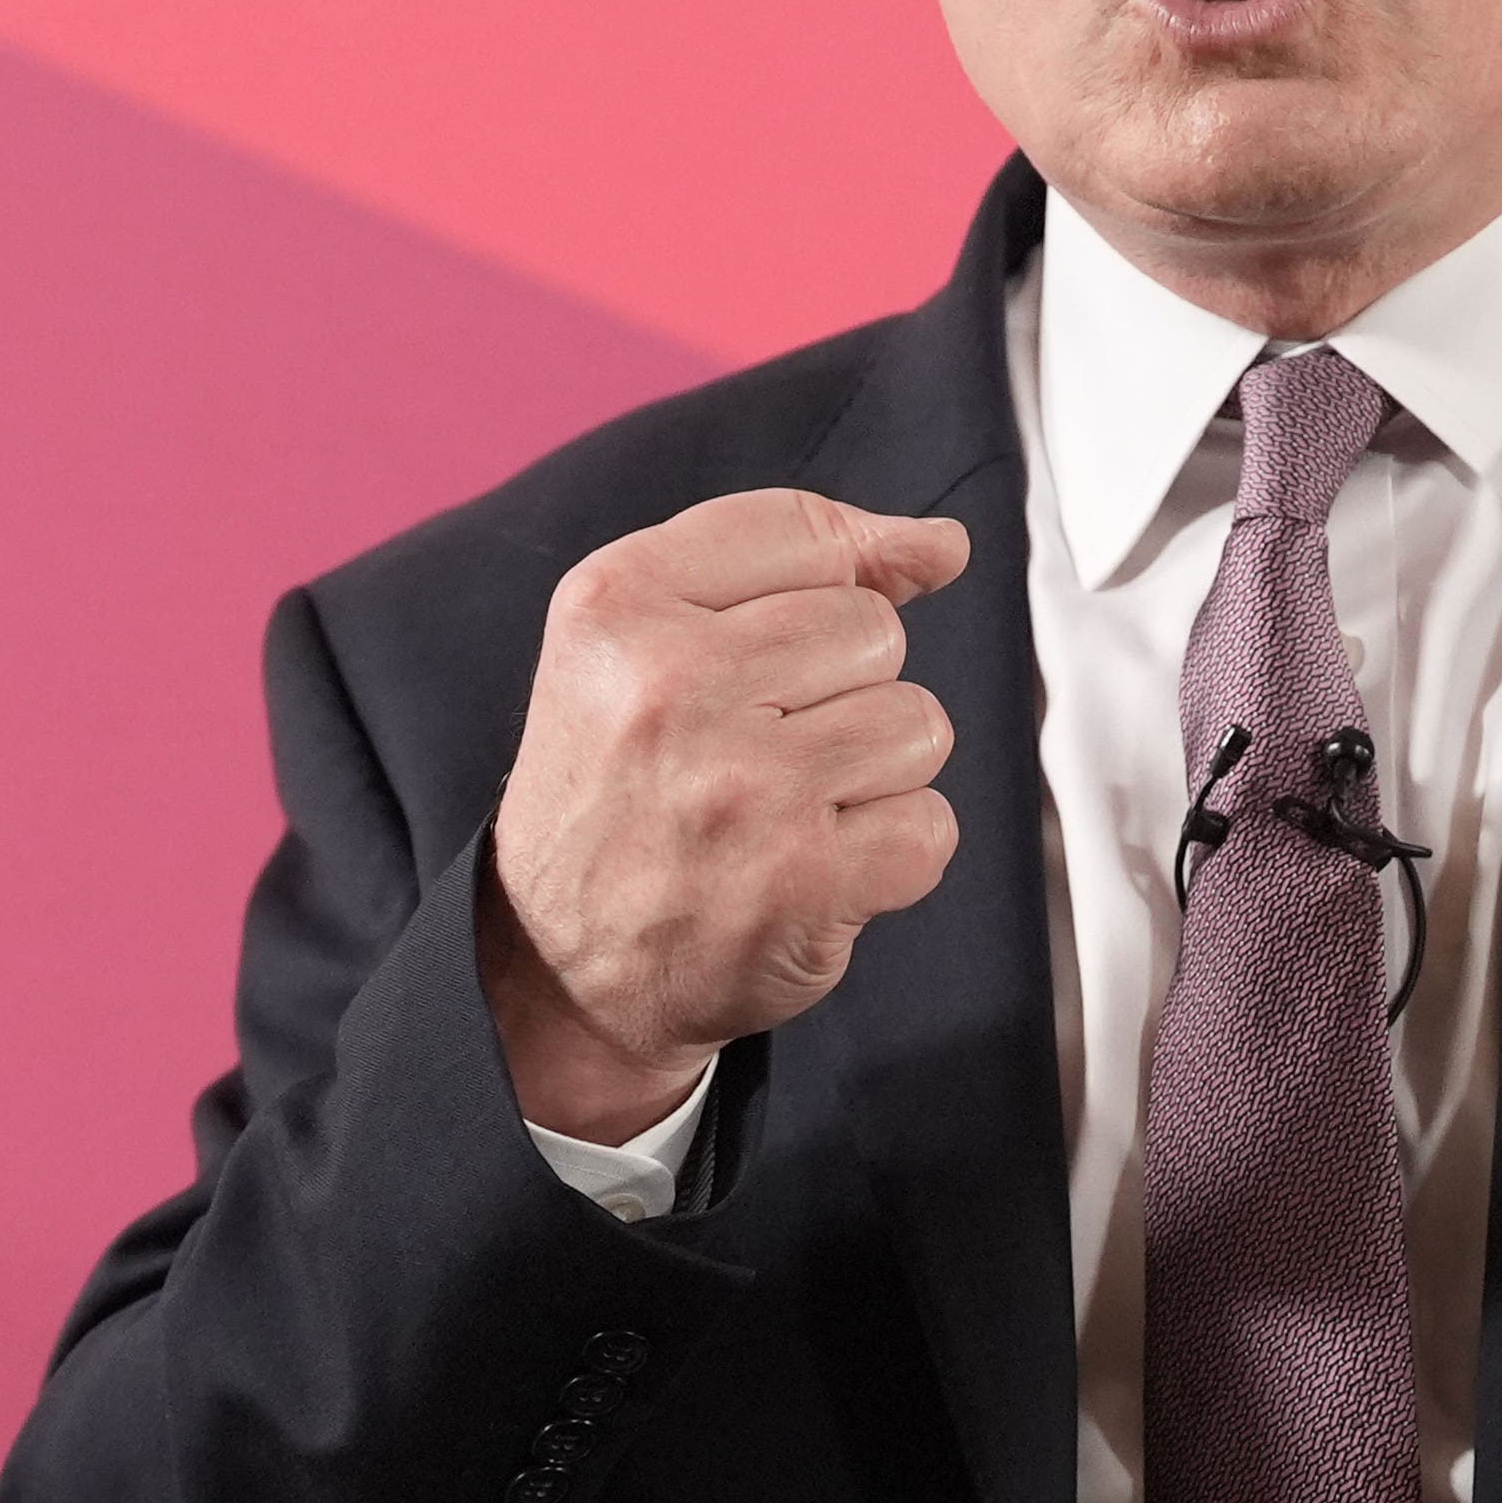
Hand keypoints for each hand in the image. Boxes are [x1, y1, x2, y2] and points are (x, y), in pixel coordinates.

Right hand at [482, 490, 973, 1143]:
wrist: (558, 970)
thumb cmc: (620, 793)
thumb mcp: (645, 640)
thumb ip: (793, 565)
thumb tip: (943, 544)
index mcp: (616, 604)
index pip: (802, 532)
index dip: (818, 591)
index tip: (780, 654)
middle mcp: (671, 685)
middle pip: (874, 629)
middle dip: (840, 693)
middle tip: (751, 756)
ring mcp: (741, 786)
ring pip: (917, 723)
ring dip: (872, 776)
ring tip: (784, 812)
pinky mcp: (801, 879)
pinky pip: (931, 825)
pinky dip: (891, 857)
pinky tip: (813, 869)